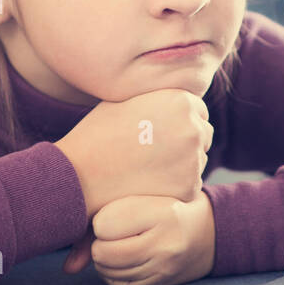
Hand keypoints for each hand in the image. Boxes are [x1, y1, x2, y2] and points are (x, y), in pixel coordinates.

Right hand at [54, 89, 213, 217]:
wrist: (80, 175)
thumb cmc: (99, 133)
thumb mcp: (129, 98)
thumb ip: (159, 96)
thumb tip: (175, 97)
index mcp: (181, 100)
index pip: (198, 110)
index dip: (180, 121)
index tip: (161, 132)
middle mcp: (193, 127)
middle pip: (203, 134)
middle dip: (186, 142)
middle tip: (156, 153)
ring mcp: (193, 159)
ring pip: (198, 160)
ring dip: (182, 164)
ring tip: (149, 168)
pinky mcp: (188, 187)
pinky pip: (191, 185)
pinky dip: (175, 187)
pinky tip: (150, 184)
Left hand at [62, 193, 216, 284]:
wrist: (209, 232)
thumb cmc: (169, 205)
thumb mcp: (147, 196)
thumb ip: (106, 215)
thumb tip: (68, 268)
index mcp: (162, 212)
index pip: (104, 224)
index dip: (99, 219)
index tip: (109, 214)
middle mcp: (165, 244)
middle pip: (103, 254)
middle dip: (98, 244)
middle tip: (109, 233)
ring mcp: (163, 269)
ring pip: (109, 273)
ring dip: (104, 260)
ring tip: (116, 244)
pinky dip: (114, 274)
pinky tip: (123, 259)